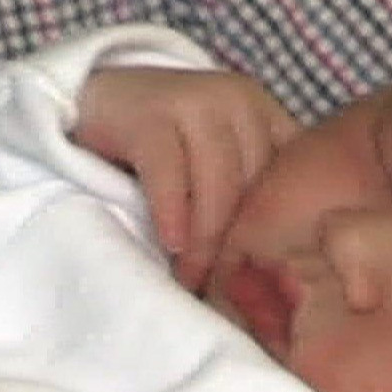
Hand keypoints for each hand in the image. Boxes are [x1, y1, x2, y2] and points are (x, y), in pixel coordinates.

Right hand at [74, 67, 298, 289]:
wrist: (101, 101)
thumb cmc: (168, 146)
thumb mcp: (217, 163)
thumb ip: (246, 197)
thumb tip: (270, 275)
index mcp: (265, 114)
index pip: (290, 180)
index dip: (279, 235)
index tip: (264, 281)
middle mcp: (239, 102)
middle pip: (255, 186)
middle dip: (240, 246)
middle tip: (225, 291)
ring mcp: (195, 100)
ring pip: (219, 183)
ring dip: (205, 239)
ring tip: (193, 278)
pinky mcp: (149, 114)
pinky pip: (170, 173)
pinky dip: (172, 213)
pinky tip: (172, 245)